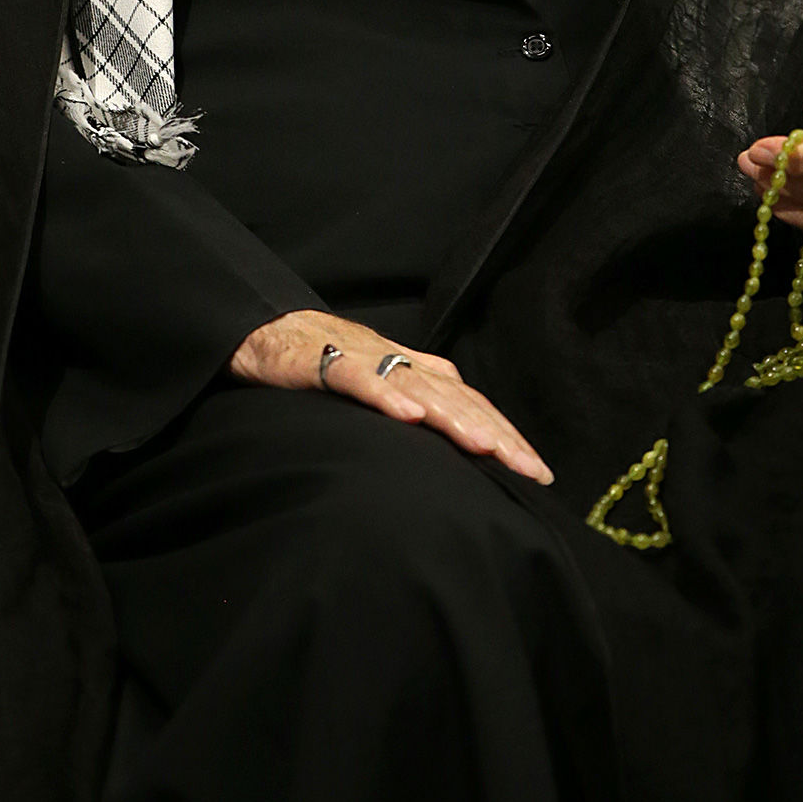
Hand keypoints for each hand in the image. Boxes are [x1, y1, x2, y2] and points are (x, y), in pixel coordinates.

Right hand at [229, 310, 553, 483]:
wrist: (265, 329)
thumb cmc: (326, 362)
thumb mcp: (379, 386)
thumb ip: (417, 401)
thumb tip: (461, 433)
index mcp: (415, 370)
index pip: (472, 403)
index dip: (506, 435)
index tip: (538, 473)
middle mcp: (398, 362)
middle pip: (457, 397)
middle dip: (497, 434)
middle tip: (529, 470)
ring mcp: (363, 359)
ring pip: (417, 386)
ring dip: (454, 416)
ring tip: (486, 446)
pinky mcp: (323, 361)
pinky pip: (358, 379)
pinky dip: (385, 395)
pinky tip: (409, 415)